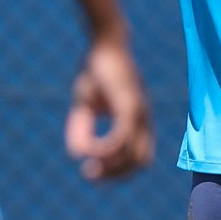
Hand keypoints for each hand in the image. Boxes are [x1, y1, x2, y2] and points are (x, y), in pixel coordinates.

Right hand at [65, 36, 152, 180]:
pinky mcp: (128, 105)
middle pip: (139, 163)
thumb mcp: (84, 105)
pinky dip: (105, 149)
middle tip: (89, 174)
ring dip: (111, 167)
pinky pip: (121, 137)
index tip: (90, 169)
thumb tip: (77, 155)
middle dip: (115, 175)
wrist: (105, 44)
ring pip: (134, 155)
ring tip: (89, 168)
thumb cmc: (96, 73)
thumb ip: (81, 130)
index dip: (116, 171)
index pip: (137, 159)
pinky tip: (89, 151)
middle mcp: (143, 121)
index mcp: (138, 122)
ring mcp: (138, 114)